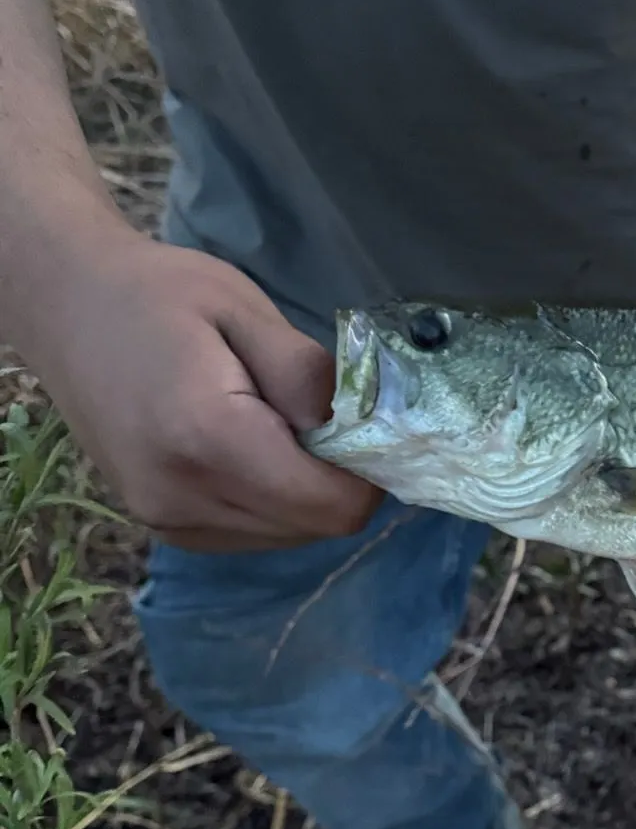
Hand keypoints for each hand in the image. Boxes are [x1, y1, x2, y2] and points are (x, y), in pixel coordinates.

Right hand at [19, 228, 380, 552]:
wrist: (69, 307)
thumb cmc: (161, 294)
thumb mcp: (245, 311)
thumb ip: (306, 374)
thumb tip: (361, 424)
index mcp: (207, 439)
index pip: (331, 505)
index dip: (371, 471)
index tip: (372, 421)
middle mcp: (183, 498)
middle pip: (314, 526)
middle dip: (342, 478)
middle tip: (332, 415)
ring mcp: (167, 519)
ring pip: (287, 535)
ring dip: (309, 490)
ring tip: (283, 423)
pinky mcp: (163, 525)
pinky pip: (252, 533)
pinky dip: (276, 499)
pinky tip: (259, 445)